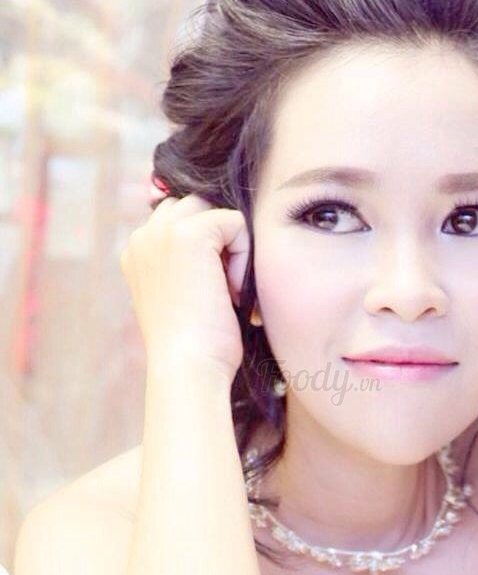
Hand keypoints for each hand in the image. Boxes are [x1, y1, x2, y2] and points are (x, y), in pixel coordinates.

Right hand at [119, 194, 249, 381]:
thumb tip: (223, 238)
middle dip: (220, 240)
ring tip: (229, 289)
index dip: (208, 246)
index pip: (179, 218)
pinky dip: (244, 255)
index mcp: (136, 253)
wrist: (188, 368)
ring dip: (232, 247)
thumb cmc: (196, 346)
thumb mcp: (185, 297)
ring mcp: (161, 233)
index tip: (211, 290)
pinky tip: (232, 291)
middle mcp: (142, 238)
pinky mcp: (188, 234)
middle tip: (224, 289)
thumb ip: (190, 264)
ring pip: (215, 211)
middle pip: (196, 206)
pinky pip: (234, 222)